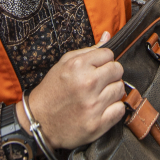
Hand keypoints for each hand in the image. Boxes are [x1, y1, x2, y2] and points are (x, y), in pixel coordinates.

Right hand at [21, 32, 125, 149]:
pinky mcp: (97, 124)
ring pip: (120, 89)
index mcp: (78, 66)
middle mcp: (87, 84)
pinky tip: (102, 108)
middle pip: (118, 70)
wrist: (39, 121)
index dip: (104, 61)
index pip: (109, 54)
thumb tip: (109, 36)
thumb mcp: (64, 64)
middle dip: (111, 74)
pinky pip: (120, 109)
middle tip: (99, 82)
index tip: (97, 68)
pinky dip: (114, 109)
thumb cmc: (52, 91)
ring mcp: (93, 105)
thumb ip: (88, 50)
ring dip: (112, 92)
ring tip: (99, 96)